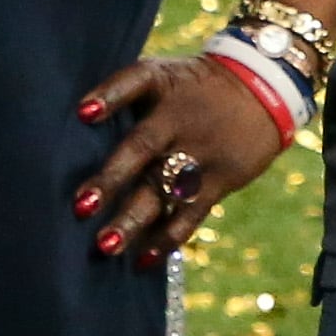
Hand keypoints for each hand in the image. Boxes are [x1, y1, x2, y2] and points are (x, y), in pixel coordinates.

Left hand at [72, 49, 292, 266]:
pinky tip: (141, 260)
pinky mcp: (219, 180)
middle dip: (112, 179)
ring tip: (106, 246)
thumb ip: (124, 97)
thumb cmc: (191, 88)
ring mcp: (200, 153)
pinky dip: (166, 239)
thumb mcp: (163, 75)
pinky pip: (190, 214)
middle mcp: (179, 119)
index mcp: (161, 84)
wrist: (260, 91)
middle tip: (82, 207)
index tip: (83, 114)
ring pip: (163, 190)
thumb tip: (75, 129)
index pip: (133, 83)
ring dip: (134, 220)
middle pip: (142, 148)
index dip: (108, 97)